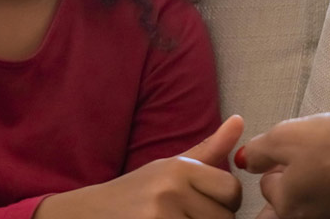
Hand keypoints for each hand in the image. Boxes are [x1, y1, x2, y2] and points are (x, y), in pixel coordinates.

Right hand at [35, 115, 243, 218]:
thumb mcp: (170, 166)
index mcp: (179, 169)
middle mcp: (170, 190)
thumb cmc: (136, 193)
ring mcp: (159, 217)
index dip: (227, 204)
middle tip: (190, 216)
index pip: (232, 192)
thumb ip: (209, 148)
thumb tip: (240, 120)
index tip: (209, 206)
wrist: (88, 214)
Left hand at [240, 113, 329, 218]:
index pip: (268, 183)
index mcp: (285, 204)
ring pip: (318, 192)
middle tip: (320, 149)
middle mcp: (306, 218)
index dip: (279, 159)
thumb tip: (247, 158)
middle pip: (292, 192)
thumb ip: (261, 148)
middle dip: (301, 171)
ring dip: (325, 173)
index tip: (297, 147)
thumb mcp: (286, 136)